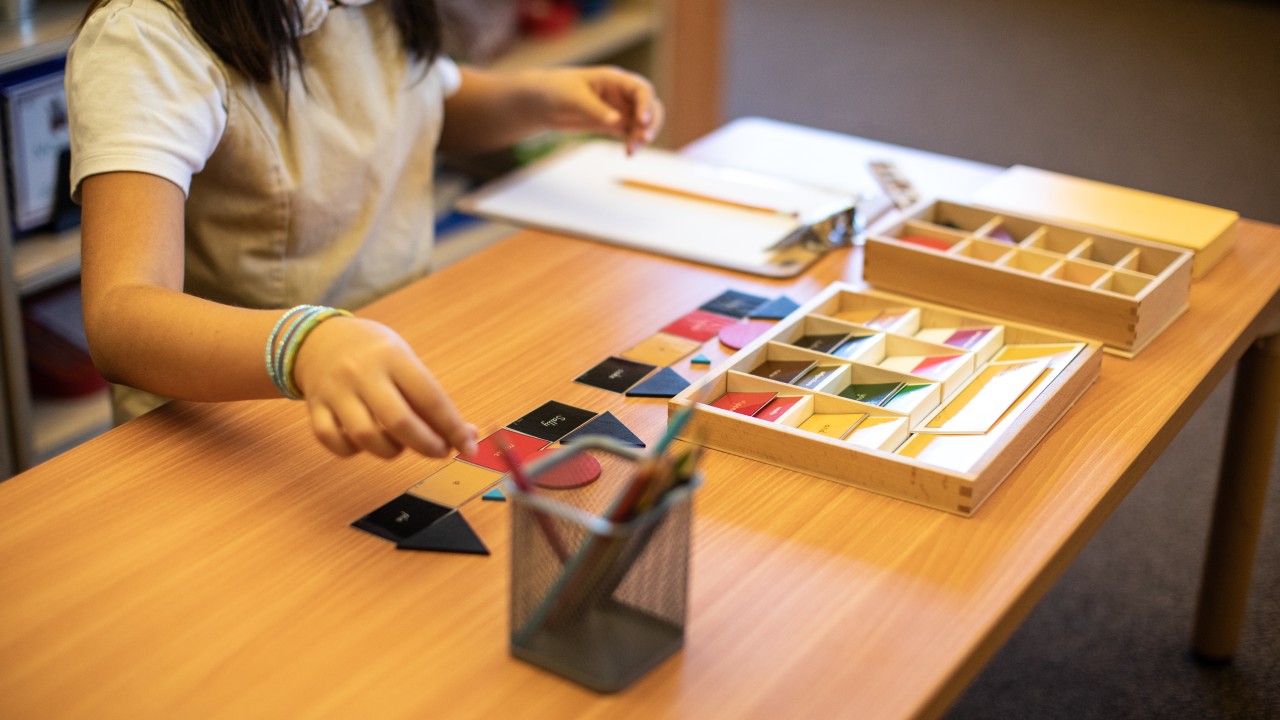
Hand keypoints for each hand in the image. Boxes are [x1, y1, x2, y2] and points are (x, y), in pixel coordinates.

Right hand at [290, 316, 477, 458]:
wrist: (317, 338)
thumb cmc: (373, 352)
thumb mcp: (405, 361)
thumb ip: (431, 398)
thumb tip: (466, 436)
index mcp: (392, 356)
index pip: (429, 397)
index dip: (452, 427)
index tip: (468, 446)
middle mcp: (362, 373)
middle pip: (397, 421)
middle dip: (426, 445)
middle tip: (440, 451)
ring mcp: (335, 391)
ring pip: (364, 436)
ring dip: (391, 450)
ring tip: (401, 442)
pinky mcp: (315, 407)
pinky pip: (332, 441)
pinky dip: (353, 450)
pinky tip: (366, 443)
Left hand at [531, 66, 664, 153]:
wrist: (542, 103)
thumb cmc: (556, 91)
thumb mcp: (574, 99)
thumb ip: (595, 110)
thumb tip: (616, 122)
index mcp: (614, 80)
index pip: (640, 89)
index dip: (646, 104)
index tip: (641, 121)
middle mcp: (621, 94)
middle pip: (650, 106)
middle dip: (650, 122)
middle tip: (642, 139)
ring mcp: (619, 110)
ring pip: (644, 123)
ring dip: (643, 136)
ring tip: (631, 150)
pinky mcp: (614, 125)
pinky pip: (632, 133)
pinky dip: (634, 143)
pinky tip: (628, 153)